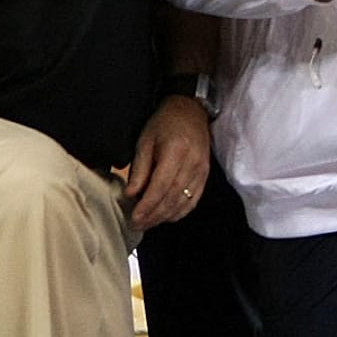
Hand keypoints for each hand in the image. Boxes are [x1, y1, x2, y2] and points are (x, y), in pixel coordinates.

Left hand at [118, 93, 212, 229]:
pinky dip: (179, 212)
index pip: (161, 185)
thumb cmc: (165, 123)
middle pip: (173, 197)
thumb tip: (131, 194)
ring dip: (165, 216)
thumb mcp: (145, 141)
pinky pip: (194, 200)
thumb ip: (139, 169)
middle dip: (154, 215)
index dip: (148, 205)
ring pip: (184, 202)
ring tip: (148, 223)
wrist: (191, 111)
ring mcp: (202, 170)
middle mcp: (192, 162)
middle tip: (137, 225)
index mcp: (176, 151)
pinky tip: (166, 216)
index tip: (134, 217)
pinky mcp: (205, 175)